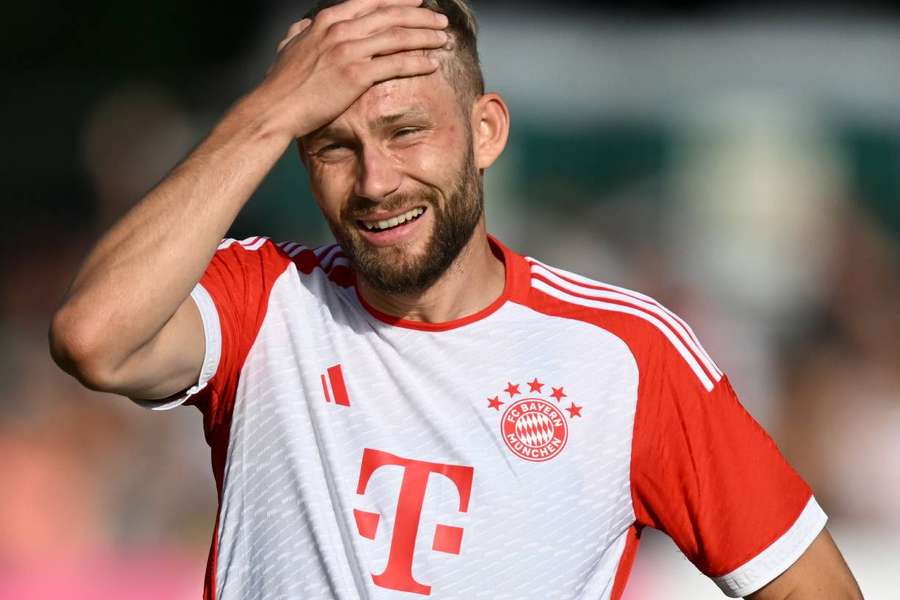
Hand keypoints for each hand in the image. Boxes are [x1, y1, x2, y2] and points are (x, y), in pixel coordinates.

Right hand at [256, 0, 448, 138]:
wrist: (276, 107)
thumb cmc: (282, 83)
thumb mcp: (289, 46)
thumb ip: (301, 33)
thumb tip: (304, 26)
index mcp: (328, 20)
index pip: (372, 2)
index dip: (398, 0)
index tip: (417, 0)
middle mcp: (341, 30)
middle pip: (391, 15)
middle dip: (421, 15)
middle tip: (440, 20)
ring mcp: (349, 51)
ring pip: (398, 36)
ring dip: (426, 35)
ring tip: (443, 38)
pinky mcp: (356, 75)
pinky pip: (395, 64)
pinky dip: (417, 62)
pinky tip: (432, 63)